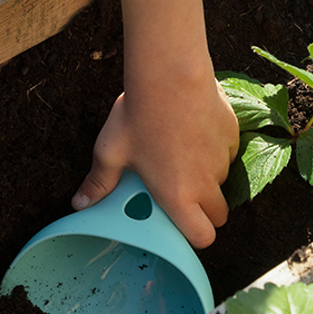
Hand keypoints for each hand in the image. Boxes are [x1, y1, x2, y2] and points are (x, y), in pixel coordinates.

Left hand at [71, 73, 238, 248]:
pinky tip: (193, 130)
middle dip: (204, 209)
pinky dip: (215, 149)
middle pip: (219, 214)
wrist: (170, 75)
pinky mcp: (232, 136)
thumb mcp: (111, 151)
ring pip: (222, 181)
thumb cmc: (139, 115)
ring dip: (208, 177)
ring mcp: (223, 160)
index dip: (195, 235)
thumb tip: (80, 203)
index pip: (203, 237)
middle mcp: (207, 184)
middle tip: (181, 190)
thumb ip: (99, 182)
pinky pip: (227, 153)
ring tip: (181, 154)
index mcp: (179, 196)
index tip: (181, 223)